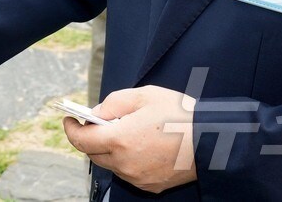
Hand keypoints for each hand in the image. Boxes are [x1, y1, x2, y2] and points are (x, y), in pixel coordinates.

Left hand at [63, 86, 197, 193]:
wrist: (212, 142)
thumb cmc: (180, 115)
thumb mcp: (144, 96)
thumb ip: (114, 103)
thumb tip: (97, 114)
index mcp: (120, 139)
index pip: (82, 140)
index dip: (71, 129)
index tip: (69, 119)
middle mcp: (125, 163)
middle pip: (94, 154)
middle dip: (91, 138)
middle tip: (99, 121)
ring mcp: (138, 177)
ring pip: (112, 164)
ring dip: (110, 149)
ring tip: (125, 130)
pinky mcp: (151, 186)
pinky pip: (129, 172)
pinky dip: (127, 159)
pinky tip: (140, 145)